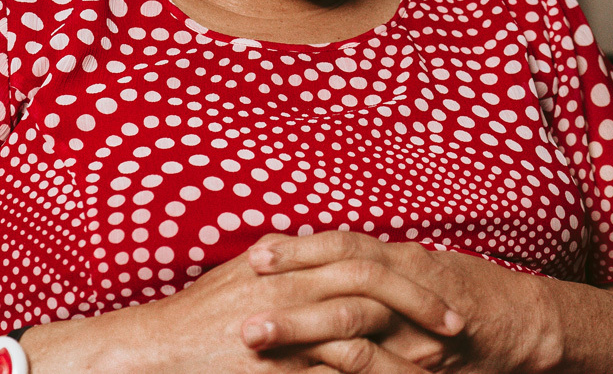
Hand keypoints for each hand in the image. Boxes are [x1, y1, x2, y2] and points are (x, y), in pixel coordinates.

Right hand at [109, 234, 465, 373]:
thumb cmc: (199, 313)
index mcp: (290, 260)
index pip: (362, 254)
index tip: (437, 286)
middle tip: (456, 324)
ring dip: (408, 344)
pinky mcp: (282, 365)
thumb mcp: (246, 272)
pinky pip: (340, 370)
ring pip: (364, 327)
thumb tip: (317, 251)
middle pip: (373, 282)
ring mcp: (289, 325)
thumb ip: (287, 259)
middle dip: (420, 301)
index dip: (403, 271)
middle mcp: (294, 284)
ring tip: (444, 362)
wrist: (156, 348)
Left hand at [244, 232, 552, 373]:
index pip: (342, 246)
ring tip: (257, 336)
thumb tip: (313, 261)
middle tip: (241, 299)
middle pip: (339, 278)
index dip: (299, 248)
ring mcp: (415, 326)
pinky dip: (339, 365)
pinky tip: (306, 371)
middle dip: (289, 288)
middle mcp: (407, 283)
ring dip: (300, 328)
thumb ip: (372, 264)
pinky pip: (375, 364)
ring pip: (353, 320)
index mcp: (401, 258)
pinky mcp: (423, 362)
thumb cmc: (465, 291)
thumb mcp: (416, 266)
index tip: (254, 255)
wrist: (524, 324)